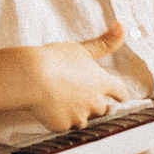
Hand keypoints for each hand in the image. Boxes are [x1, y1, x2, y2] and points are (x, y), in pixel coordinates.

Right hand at [17, 24, 138, 131]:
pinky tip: (48, 108)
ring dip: (76, 113)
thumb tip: (121, 27)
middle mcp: (95, 102)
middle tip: (79, 96)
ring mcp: (80, 116)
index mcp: (101, 82)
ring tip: (61, 100)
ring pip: (83, 119)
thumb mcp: (81, 48)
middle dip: (95, 105)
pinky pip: (64, 126)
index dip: (121, 95)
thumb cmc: (55, 60)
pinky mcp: (64, 126)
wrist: (31, 77)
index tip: (121, 97)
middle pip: (103, 109)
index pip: (121, 92)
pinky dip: (58, 119)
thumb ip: (104, 43)